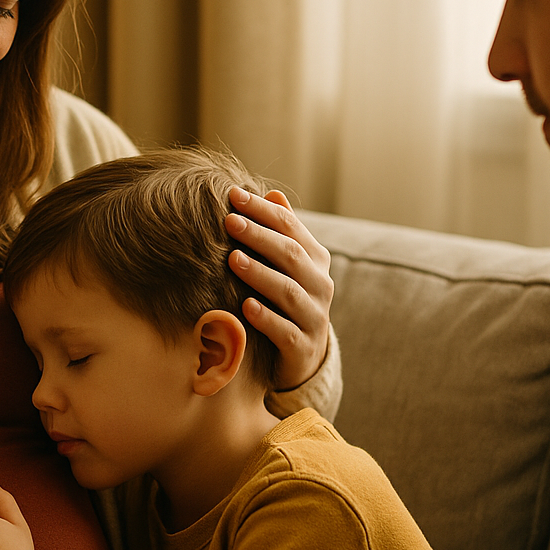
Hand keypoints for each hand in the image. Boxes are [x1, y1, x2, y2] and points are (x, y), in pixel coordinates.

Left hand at [225, 187, 333, 389]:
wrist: (303, 356)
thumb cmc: (286, 301)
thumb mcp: (288, 266)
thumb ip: (283, 232)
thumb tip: (272, 193)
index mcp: (315, 259)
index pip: (290, 227)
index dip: (262, 210)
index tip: (232, 195)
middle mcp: (320, 285)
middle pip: (291, 255)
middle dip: (259, 236)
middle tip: (229, 221)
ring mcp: (314, 317)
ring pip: (289, 292)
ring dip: (260, 273)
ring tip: (233, 259)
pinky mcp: (303, 348)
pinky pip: (286, 331)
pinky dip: (267, 318)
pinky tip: (245, 306)